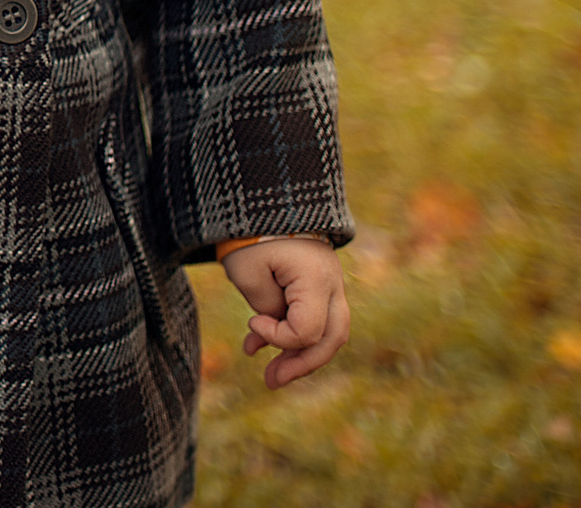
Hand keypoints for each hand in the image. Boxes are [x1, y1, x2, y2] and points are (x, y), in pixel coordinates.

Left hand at [221, 237, 349, 388]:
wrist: (261, 199)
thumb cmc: (250, 234)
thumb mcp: (247, 272)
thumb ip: (267, 308)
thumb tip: (279, 333)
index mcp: (317, 279)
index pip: (309, 330)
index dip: (279, 337)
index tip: (252, 322)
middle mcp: (333, 283)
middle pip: (331, 338)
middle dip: (302, 364)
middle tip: (271, 381)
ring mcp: (331, 284)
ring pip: (328, 333)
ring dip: (300, 356)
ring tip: (271, 376)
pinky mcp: (319, 284)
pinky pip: (315, 318)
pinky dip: (292, 335)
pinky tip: (257, 347)